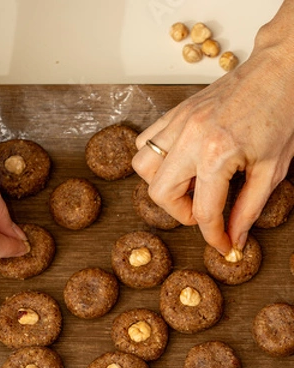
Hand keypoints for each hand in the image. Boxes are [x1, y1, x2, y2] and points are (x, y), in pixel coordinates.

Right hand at [132, 20, 293, 254]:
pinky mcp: (176, 113)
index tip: (222, 244)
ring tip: (187, 187)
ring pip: (143, 167)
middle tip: (203, 213)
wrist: (280, 68)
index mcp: (218, 154)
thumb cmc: (282, 111)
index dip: (213, 236)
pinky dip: (154, 159)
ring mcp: (179, 122)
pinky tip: (178, 163)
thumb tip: (235, 237)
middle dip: (180, 213)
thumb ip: (250, 208)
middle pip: (161, 194)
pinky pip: (146, 141)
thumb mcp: (272, 169)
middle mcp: (191, 138)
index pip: (204, 211)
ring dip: (161, 186)